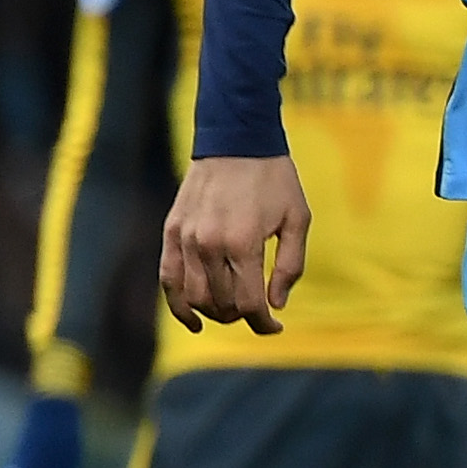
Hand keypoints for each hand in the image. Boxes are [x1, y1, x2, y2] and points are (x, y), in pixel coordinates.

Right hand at [159, 154, 311, 333]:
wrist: (237, 140)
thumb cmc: (275, 179)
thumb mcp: (298, 219)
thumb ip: (290, 266)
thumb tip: (276, 305)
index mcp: (243, 243)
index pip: (248, 303)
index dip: (263, 323)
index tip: (276, 327)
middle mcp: (209, 244)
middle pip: (221, 304)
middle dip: (243, 315)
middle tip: (258, 309)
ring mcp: (185, 238)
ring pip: (193, 297)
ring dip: (215, 313)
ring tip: (233, 310)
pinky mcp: (171, 231)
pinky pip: (168, 278)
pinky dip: (178, 304)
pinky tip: (194, 320)